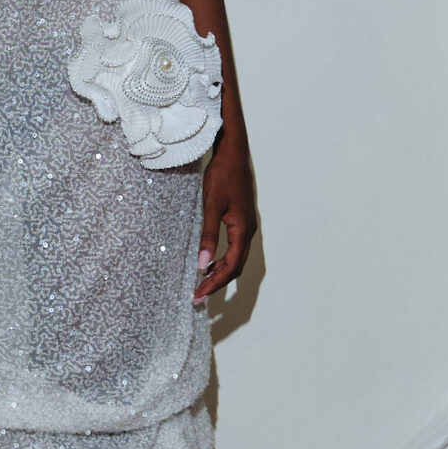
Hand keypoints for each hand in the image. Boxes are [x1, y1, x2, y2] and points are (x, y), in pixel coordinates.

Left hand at [195, 137, 256, 303]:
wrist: (233, 152)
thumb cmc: (222, 175)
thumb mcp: (211, 206)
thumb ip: (207, 236)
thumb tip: (202, 265)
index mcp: (243, 229)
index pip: (230, 267)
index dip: (215, 283)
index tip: (199, 295)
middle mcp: (249, 231)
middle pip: (236, 266)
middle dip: (217, 283)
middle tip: (198, 296)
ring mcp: (247, 225)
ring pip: (237, 258)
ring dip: (221, 272)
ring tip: (203, 282)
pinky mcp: (242, 219)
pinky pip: (236, 247)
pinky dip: (224, 259)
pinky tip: (211, 260)